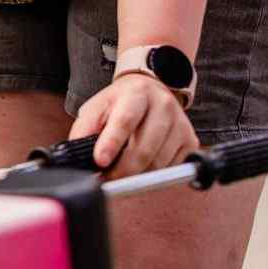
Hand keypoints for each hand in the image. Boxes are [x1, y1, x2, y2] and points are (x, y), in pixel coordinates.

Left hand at [70, 74, 197, 177]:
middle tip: (106, 177)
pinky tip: (142, 165)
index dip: (111, 144)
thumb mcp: (96, 107)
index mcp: (136, 94)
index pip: (124, 122)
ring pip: (158, 163)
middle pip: (143, 148)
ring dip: (136, 174)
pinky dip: (153, 173)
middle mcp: (163, 106)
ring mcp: (181, 124)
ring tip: (121, 171)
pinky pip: (171, 168)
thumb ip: (84, 129)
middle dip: (122, 170)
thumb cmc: (120, 103)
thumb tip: (77, 155)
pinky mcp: (190, 140)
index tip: (100, 162)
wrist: (150, 90)